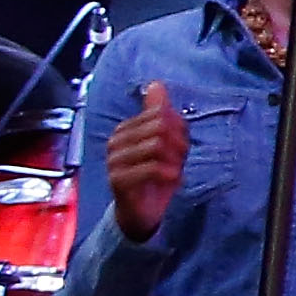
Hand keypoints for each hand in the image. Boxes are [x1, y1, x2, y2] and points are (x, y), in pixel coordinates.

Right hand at [105, 79, 187, 240]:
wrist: (141, 211)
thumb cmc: (154, 175)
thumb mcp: (164, 142)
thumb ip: (160, 115)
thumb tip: (156, 83)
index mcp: (125, 129)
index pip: (161, 115)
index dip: (179, 130)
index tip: (181, 148)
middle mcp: (116, 141)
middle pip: (159, 128)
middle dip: (178, 144)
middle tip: (180, 160)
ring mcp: (114, 160)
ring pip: (156, 146)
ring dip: (175, 160)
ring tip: (174, 170)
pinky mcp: (118, 180)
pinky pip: (151, 168)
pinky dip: (169, 173)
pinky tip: (173, 179)